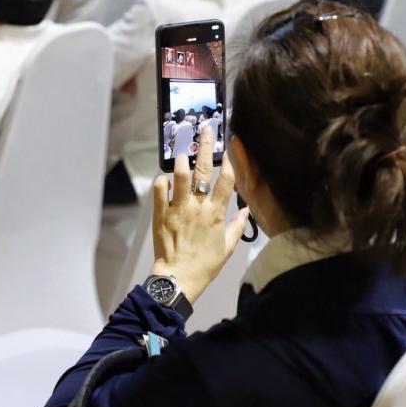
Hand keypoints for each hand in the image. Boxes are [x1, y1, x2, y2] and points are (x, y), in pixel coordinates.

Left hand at [149, 125, 248, 304]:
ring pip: (179, 175)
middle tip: (205, 128)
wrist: (178, 278)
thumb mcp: (227, 247)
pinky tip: (165, 180)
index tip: (230, 144)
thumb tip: (246, 209)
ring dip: (181, 161)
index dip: (229, 160)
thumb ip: (236, 226)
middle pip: (203, 170)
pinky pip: (159, 190)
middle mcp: (198, 206)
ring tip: (182, 152)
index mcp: (216, 213)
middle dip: (205, 146)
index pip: (227, 181)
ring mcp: (177, 208)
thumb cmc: (205, 264)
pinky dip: (162, 181)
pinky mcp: (160, 213)